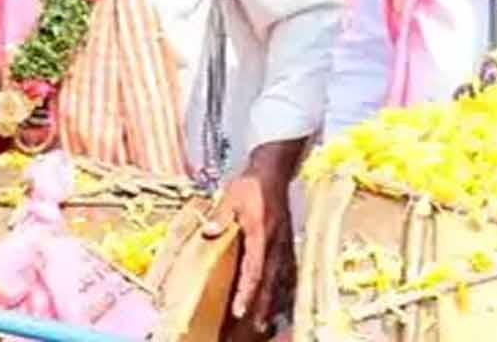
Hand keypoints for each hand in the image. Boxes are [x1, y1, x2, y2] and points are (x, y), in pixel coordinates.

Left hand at [204, 166, 293, 334]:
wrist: (275, 170)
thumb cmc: (252, 184)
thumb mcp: (232, 195)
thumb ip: (221, 215)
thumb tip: (209, 231)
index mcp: (260, 233)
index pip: (254, 268)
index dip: (246, 291)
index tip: (239, 310)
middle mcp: (274, 242)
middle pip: (269, 280)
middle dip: (262, 305)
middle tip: (254, 327)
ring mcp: (283, 242)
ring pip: (279, 277)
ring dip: (272, 300)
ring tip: (265, 321)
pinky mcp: (286, 240)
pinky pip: (287, 269)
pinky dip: (282, 287)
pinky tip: (278, 298)